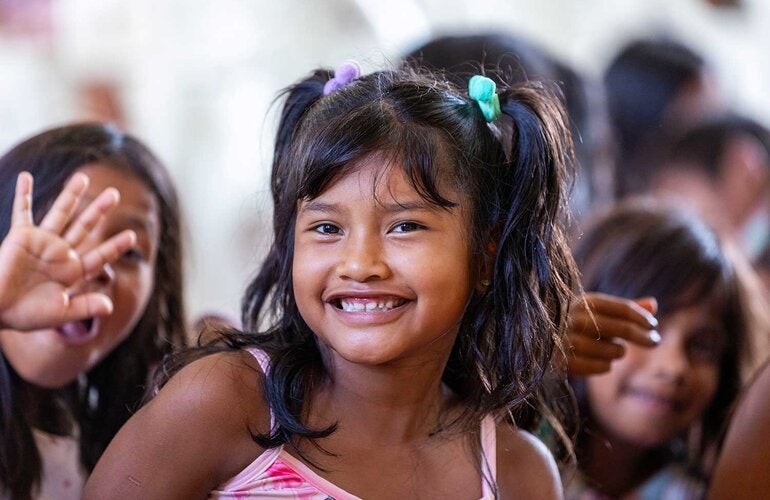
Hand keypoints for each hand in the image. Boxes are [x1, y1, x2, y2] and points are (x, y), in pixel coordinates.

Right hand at [0, 172, 136, 330]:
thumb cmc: (26, 315)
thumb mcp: (61, 312)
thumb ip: (86, 307)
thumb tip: (110, 306)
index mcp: (73, 271)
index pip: (99, 256)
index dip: (115, 246)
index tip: (132, 235)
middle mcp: (60, 253)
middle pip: (84, 227)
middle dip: (99, 211)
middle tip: (115, 193)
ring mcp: (41, 242)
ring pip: (60, 213)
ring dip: (71, 195)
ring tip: (83, 178)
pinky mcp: (21, 236)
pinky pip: (22, 211)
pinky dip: (23, 195)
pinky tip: (26, 176)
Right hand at [566, 292, 658, 375]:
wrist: (533, 342)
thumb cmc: (571, 323)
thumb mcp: (592, 311)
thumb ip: (622, 309)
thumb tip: (654, 304)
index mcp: (584, 302)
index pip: (623, 309)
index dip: (643, 318)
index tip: (653, 327)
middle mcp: (575, 318)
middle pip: (622, 329)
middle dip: (643, 336)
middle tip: (655, 342)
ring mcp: (568, 340)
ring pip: (613, 351)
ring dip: (618, 352)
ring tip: (611, 350)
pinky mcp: (564, 361)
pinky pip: (601, 367)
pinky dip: (605, 365)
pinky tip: (599, 361)